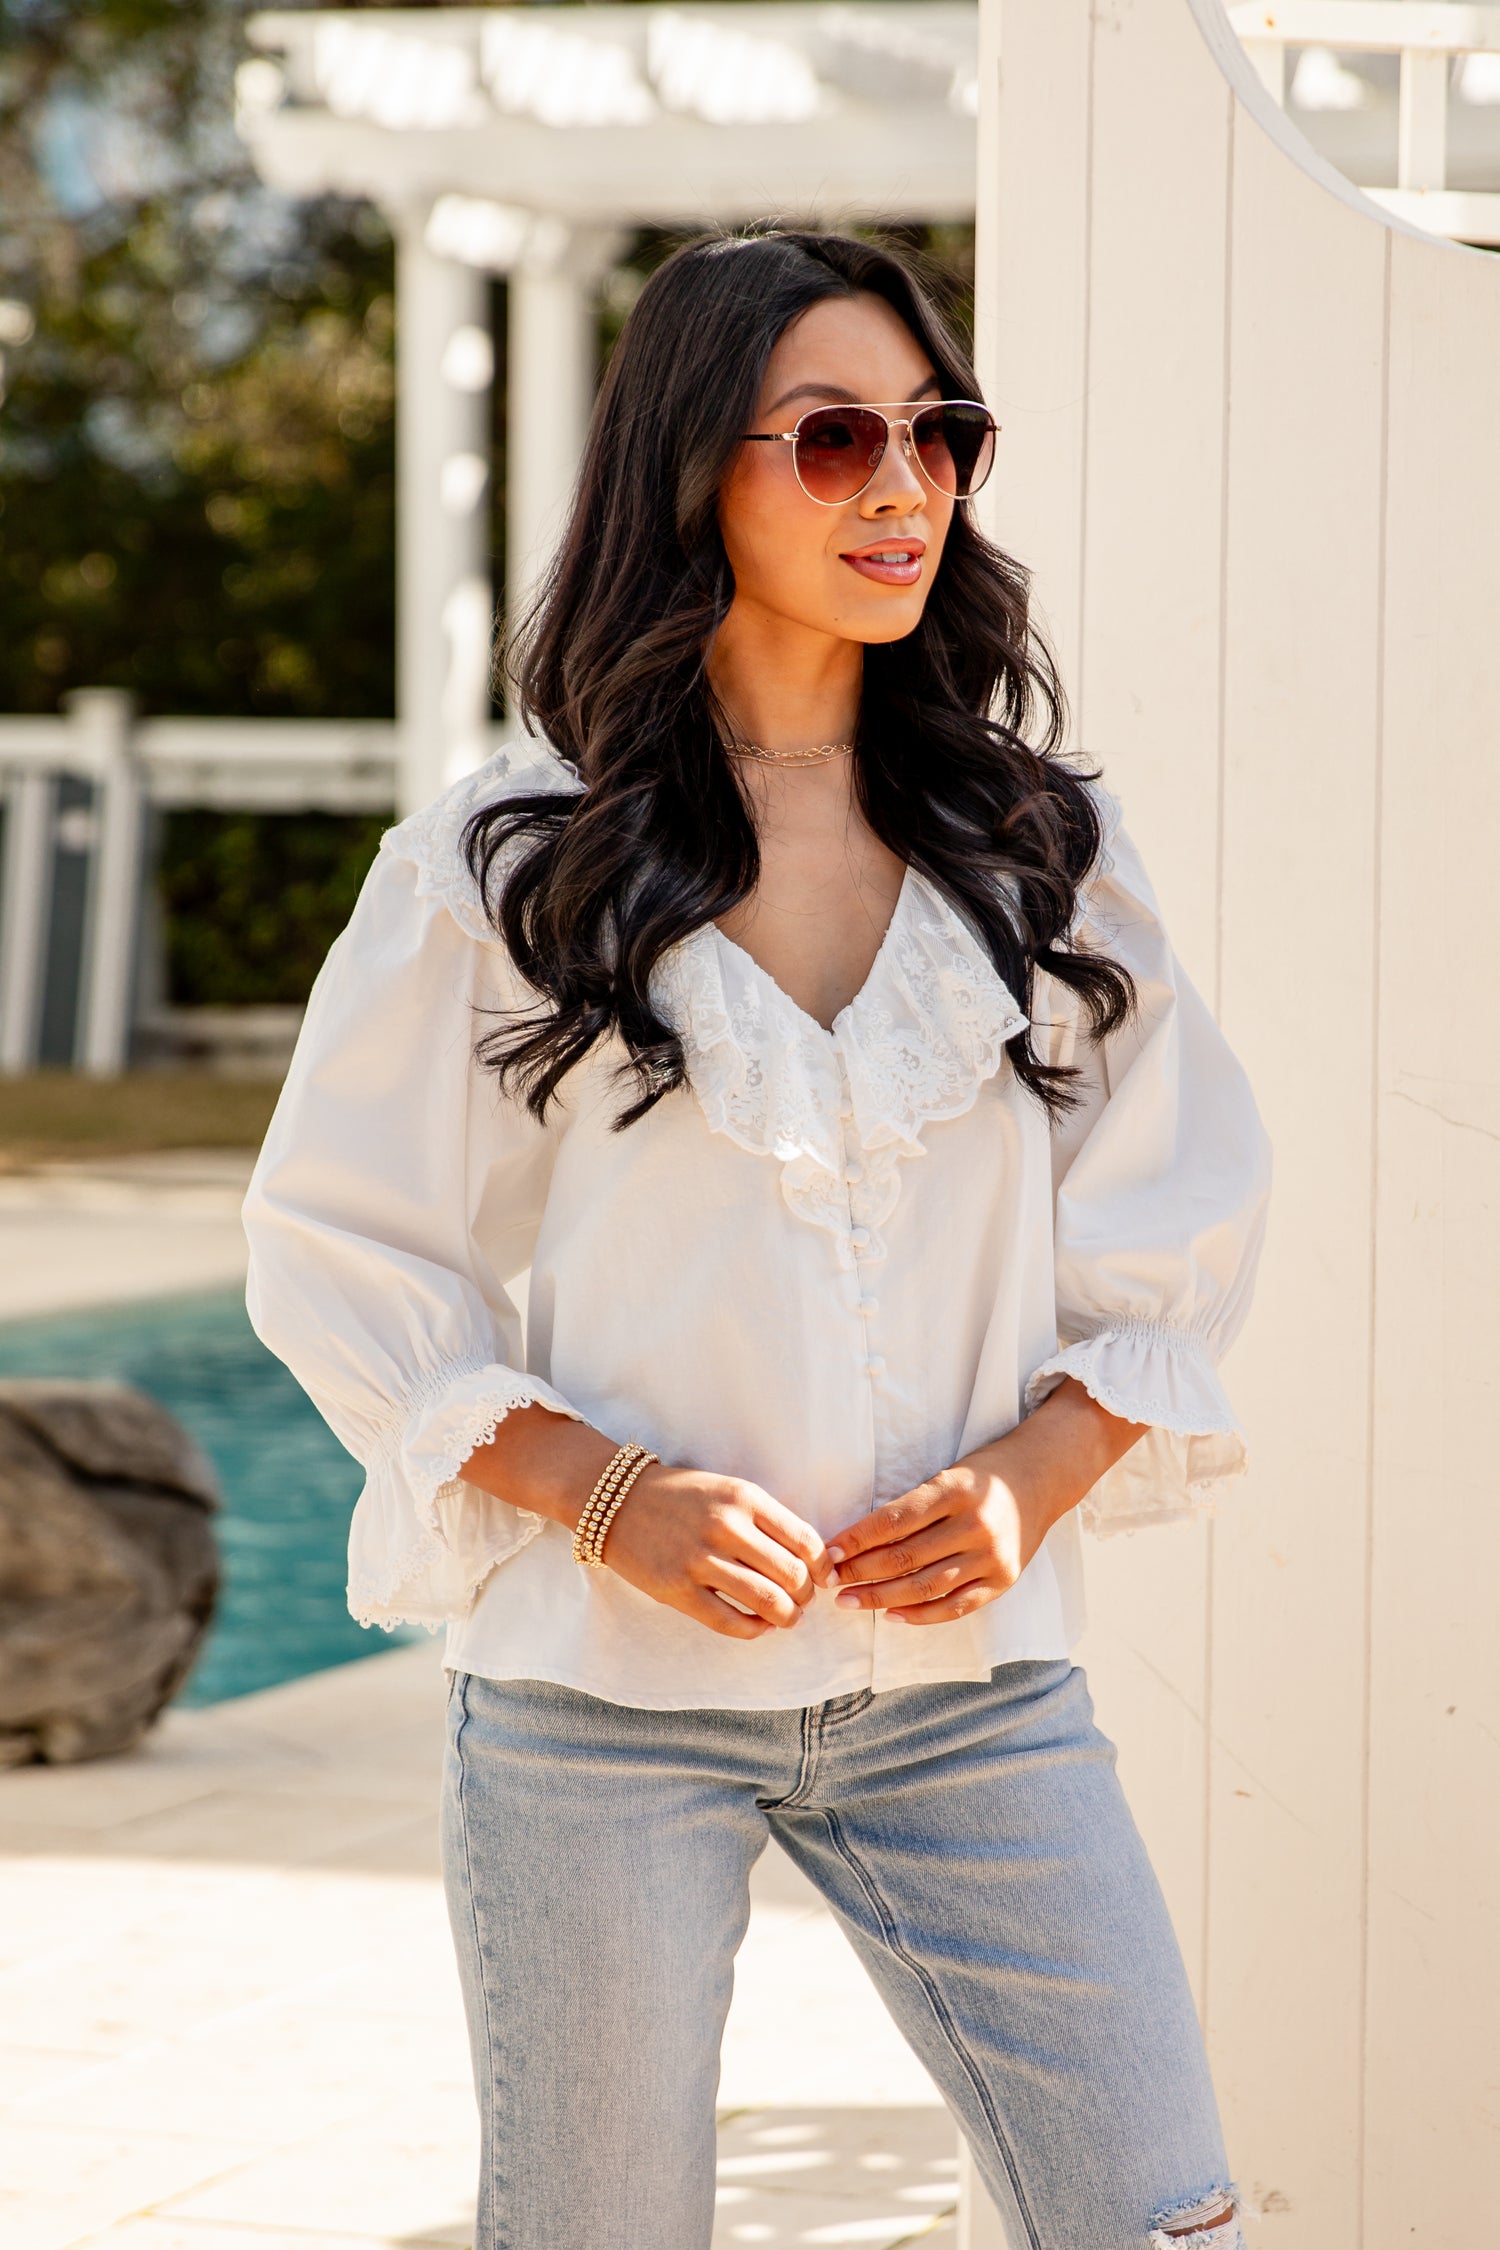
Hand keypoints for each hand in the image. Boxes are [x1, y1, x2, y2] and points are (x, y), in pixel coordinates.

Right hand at [603, 1464, 832, 1640]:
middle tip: (803, 1600)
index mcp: (744, 1498)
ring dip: (788, 1616)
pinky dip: (756, 1629)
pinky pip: (731, 1623)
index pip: (806, 1541)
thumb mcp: (729, 1491)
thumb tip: (813, 1560)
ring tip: (788, 1616)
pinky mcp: (677, 1590)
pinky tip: (761, 1624)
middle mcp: (726, 1527)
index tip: (822, 1577)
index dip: (822, 1567)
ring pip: (768, 1602)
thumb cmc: (683, 1497)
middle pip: (792, 1575)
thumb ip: (768, 1520)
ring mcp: (699, 1560)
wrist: (619, 1502)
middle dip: (807, 1595)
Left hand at [822, 1455, 1050, 1624]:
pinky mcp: (1004, 1580)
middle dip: (861, 1571)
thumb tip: (857, 1542)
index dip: (858, 1539)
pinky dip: (921, 1615)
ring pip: (926, 1586)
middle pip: (906, 1556)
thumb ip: (911, 1508)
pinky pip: (956, 1606)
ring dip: (881, 1597)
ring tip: (850, 1600)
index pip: (895, 1520)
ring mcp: (992, 1556)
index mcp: (955, 1490)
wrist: (1041, 1479)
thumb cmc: (982, 1476)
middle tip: (831, 1580)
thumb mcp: (947, 1477)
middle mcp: (975, 1524)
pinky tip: (891, 1615)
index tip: (830, 1552)